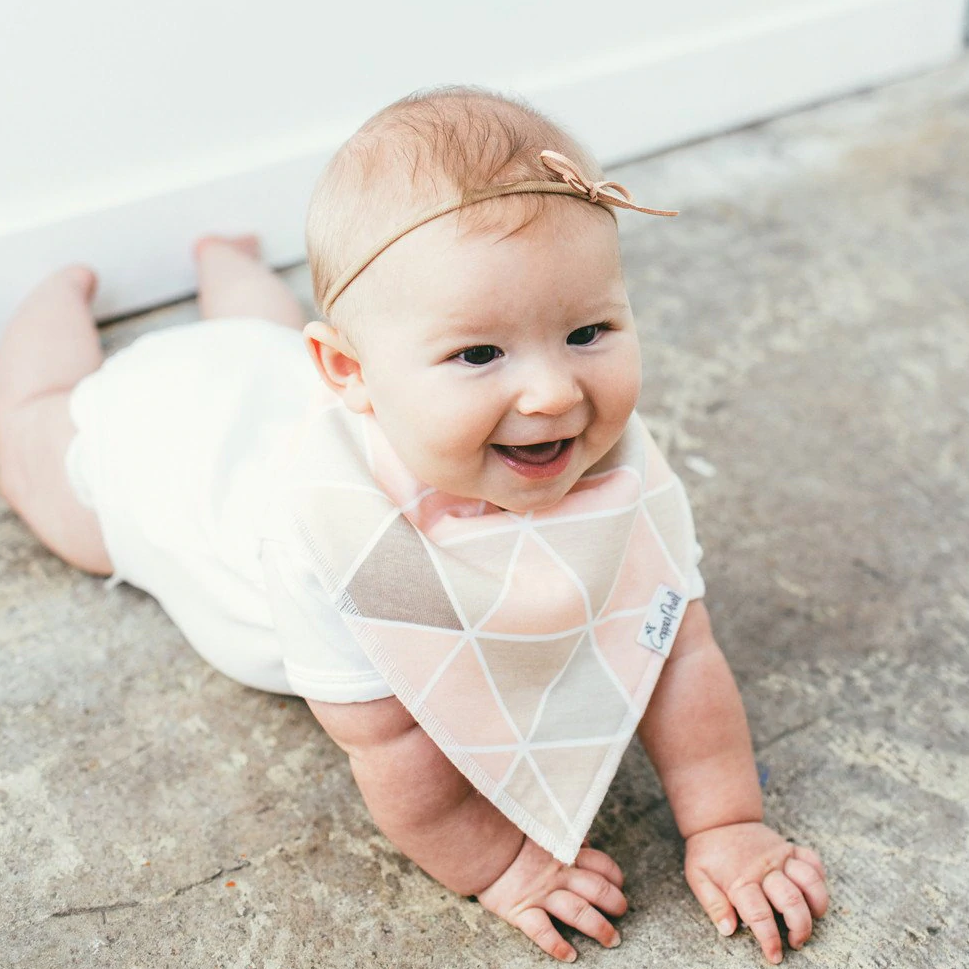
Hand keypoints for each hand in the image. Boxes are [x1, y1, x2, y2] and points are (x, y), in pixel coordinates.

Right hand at [476, 837, 626, 961]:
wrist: (478, 843)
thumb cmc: (508, 833)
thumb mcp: (540, 827)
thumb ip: (562, 834)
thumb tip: (582, 838)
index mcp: (564, 851)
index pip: (600, 864)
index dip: (614, 876)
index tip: (619, 884)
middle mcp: (558, 874)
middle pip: (596, 890)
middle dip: (615, 903)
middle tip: (621, 912)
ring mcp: (541, 893)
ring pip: (578, 912)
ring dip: (599, 928)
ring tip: (611, 939)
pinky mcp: (521, 910)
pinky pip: (542, 931)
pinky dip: (557, 945)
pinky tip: (569, 955)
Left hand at [685, 822, 828, 963]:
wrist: (718, 819)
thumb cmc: (708, 852)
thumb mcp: (697, 877)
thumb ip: (712, 904)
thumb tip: (728, 930)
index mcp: (740, 880)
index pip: (759, 915)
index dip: (770, 940)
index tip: (775, 956)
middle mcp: (764, 868)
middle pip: (791, 901)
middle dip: (800, 928)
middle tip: (796, 942)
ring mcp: (779, 856)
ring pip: (809, 880)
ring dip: (817, 904)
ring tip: (812, 919)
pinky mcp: (789, 847)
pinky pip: (813, 860)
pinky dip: (820, 877)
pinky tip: (813, 893)